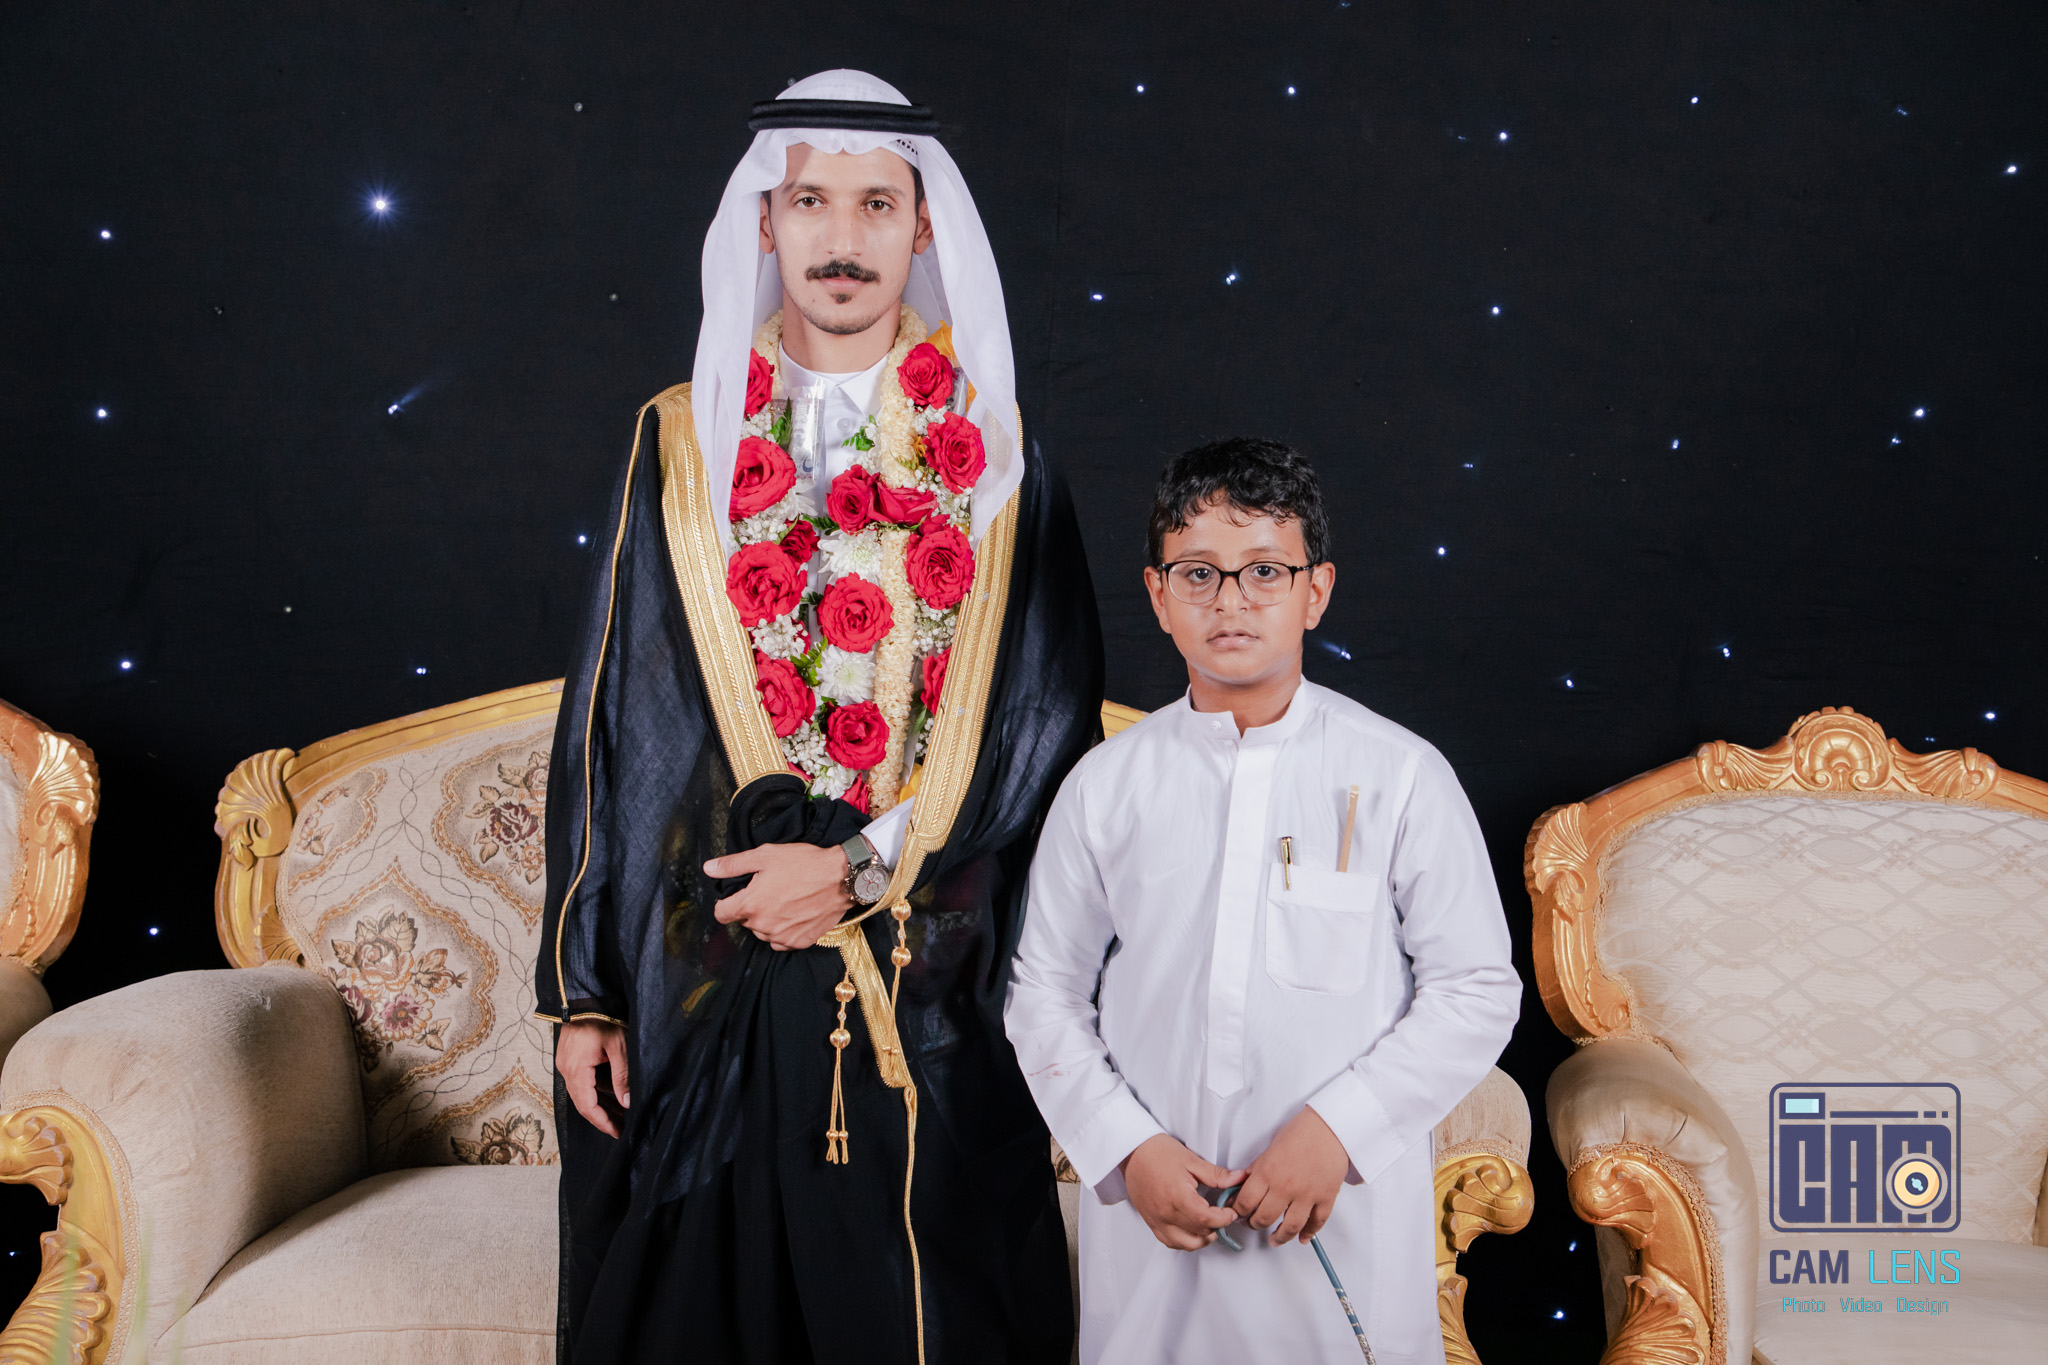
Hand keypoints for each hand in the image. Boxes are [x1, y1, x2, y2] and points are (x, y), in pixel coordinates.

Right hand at [556, 1019, 629, 1137]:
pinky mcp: (571, 1056)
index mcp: (576, 1069)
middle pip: (584, 1102)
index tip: (618, 1132)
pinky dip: (598, 1089)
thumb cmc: (603, 1017)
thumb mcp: (619, 1046)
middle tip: (622, 1127)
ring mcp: (567, 1062)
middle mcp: (567, 1069)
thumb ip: (622, 1076)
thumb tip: (627, 1103)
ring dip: (602, 1102)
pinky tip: (614, 1094)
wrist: (585, 994)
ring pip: (584, 1091)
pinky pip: (584, 1079)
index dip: (602, 1122)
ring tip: (622, 1113)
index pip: (587, 1106)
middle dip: (603, 1116)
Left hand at [705, 843, 854, 950]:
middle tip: (769, 890)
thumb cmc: (804, 863)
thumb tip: (708, 869)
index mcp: (750, 905)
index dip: (726, 903)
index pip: (721, 914)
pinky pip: (780, 941)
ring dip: (767, 920)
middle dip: (751, 907)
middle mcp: (763, 925)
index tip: (737, 895)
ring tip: (784, 900)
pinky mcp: (799, 942)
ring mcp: (781, 936)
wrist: (841, 877)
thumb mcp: (765, 855)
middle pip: (744, 921)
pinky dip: (783, 930)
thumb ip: (733, 865)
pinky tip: (794, 914)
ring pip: (762, 932)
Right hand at [1120, 1134, 1247, 1251]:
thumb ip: (1217, 1174)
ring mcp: (1156, 1220)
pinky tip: (1192, 1230)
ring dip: (1201, 1239)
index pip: (1207, 1220)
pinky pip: (1170, 1242)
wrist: (1132, 1152)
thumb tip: (1240, 1179)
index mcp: (1177, 1196)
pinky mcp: (1150, 1222)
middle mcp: (1166, 1213)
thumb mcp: (1191, 1160)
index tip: (1231, 1212)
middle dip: (1216, 1227)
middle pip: (1199, 1233)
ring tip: (1209, 1225)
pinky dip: (1184, 1241)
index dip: (1224, 1219)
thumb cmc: (1159, 1152)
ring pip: (1185, 1244)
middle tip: (1223, 1215)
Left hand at [1231, 1106, 1349, 1245]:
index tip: (1237, 1213)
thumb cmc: (1300, 1132)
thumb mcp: (1270, 1148)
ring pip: (1289, 1227)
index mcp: (1267, 1173)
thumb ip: (1257, 1169)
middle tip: (1253, 1224)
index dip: (1238, 1211)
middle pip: (1264, 1218)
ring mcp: (1307, 1195)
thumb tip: (1244, 1186)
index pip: (1245, 1202)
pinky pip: (1317, 1222)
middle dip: (1255, 1225)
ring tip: (1274, 1240)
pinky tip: (1302, 1237)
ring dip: (1280, 1237)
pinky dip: (1309, 1233)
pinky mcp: (1325, 1197)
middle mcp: (1285, 1187)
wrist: (1330, 1126)